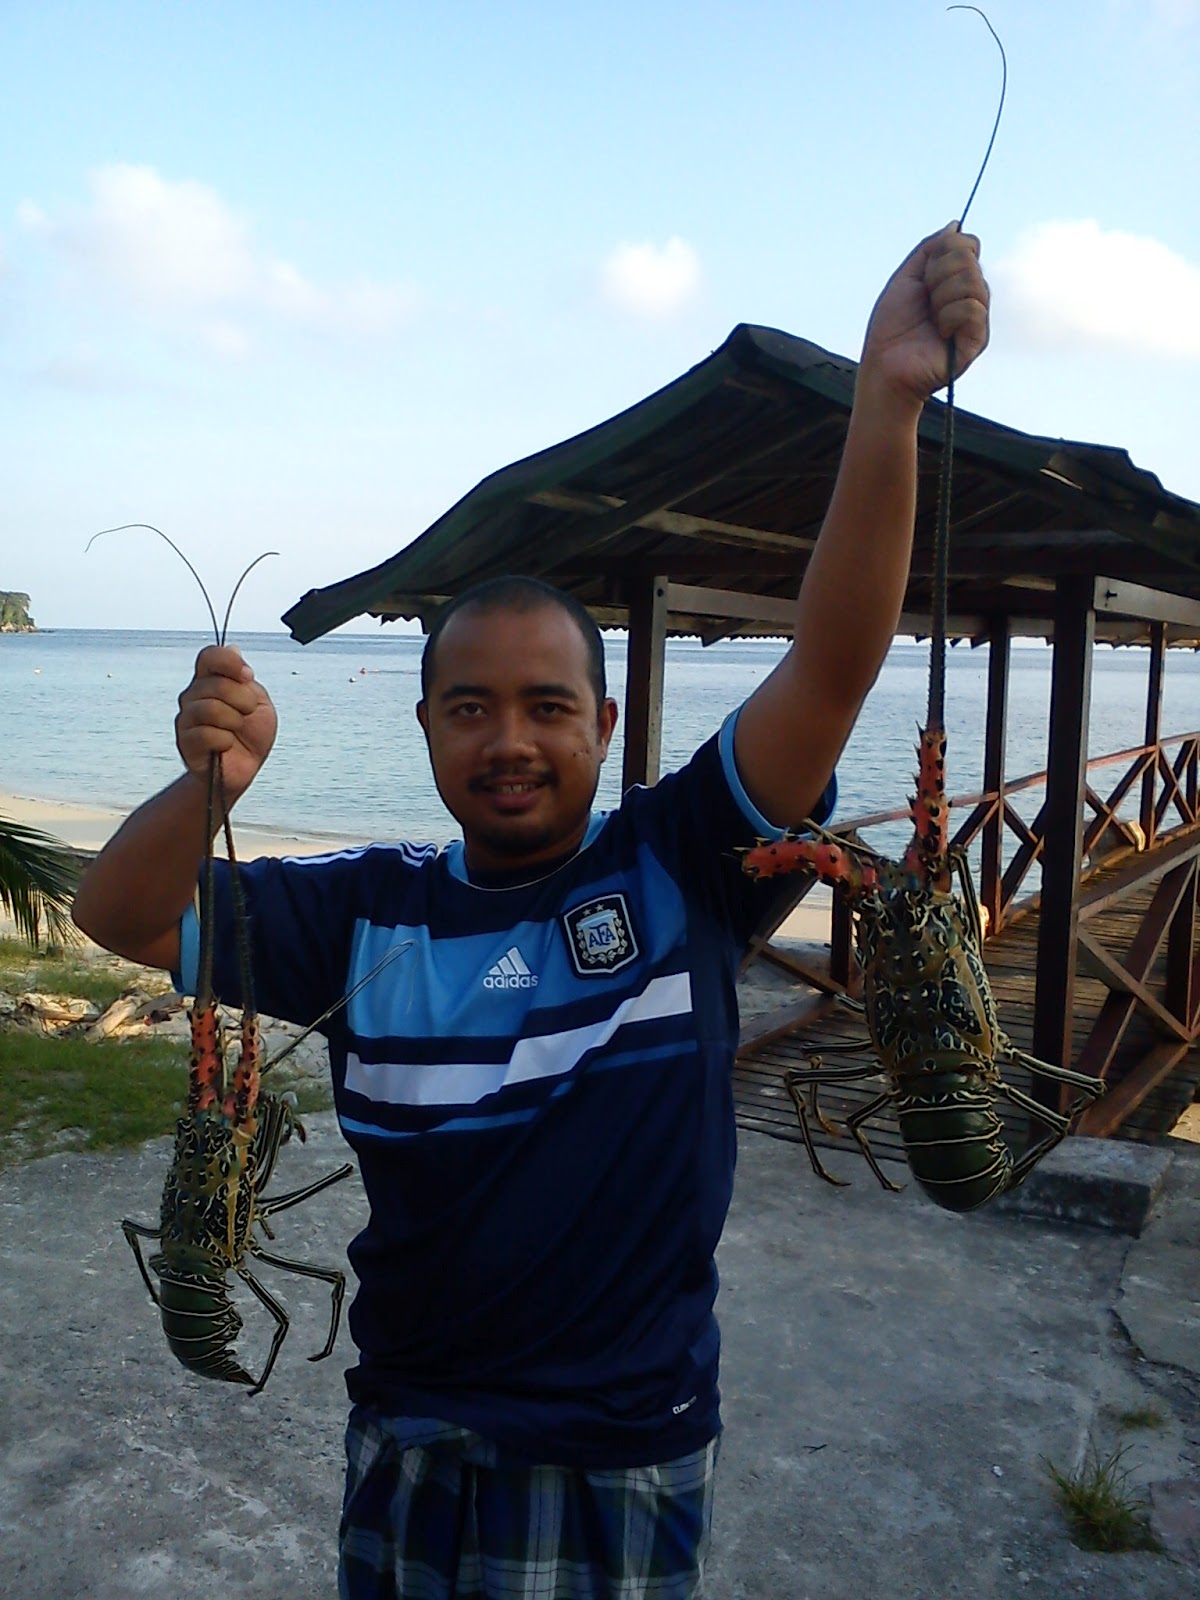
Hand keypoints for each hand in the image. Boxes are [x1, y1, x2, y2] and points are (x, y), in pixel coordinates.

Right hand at [175, 645, 277, 797]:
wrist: (244, 768)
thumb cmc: (251, 735)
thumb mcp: (259, 703)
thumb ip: (245, 680)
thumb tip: (233, 649)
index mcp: (212, 680)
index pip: (210, 656)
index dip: (229, 662)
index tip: (247, 676)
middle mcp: (194, 695)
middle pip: (216, 684)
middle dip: (243, 700)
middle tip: (248, 713)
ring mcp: (187, 718)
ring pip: (210, 708)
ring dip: (234, 721)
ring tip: (237, 730)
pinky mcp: (186, 742)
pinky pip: (206, 734)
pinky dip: (226, 740)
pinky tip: (227, 745)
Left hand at [859, 224, 989, 405]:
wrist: (884, 366)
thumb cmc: (890, 327)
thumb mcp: (905, 278)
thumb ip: (929, 249)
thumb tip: (956, 224)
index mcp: (954, 280)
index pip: (967, 244)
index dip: (943, 251)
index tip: (923, 274)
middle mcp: (970, 296)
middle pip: (969, 258)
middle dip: (937, 274)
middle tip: (924, 300)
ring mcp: (976, 318)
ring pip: (973, 280)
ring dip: (941, 296)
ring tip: (930, 318)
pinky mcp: (978, 340)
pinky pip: (973, 308)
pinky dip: (949, 316)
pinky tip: (940, 333)